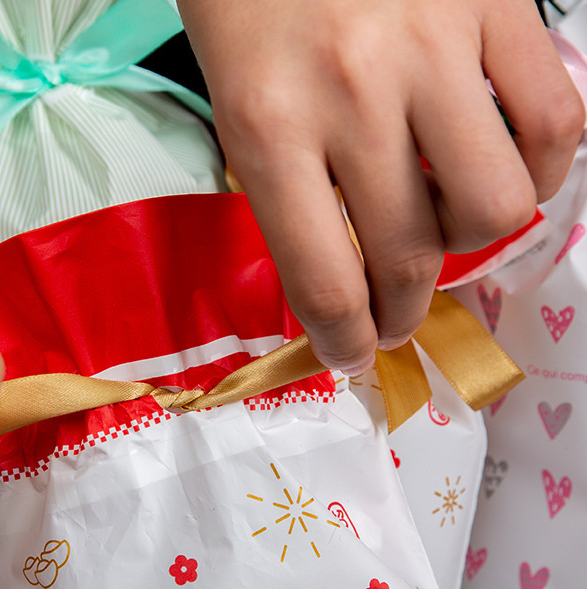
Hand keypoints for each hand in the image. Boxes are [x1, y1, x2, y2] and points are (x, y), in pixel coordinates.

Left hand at [178, 0, 584, 372]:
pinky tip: (506, 170)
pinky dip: (542, 168)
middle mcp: (355, 98)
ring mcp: (434, 51)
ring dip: (469, 243)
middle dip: (400, 312)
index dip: (345, 341)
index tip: (352, 354)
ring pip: (494, 207)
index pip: (324, 281)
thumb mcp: (233, 100)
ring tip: (443, 229)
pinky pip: (554, 121)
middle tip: (392, 317)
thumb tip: (341, 267)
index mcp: (268, 127)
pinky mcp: (499, 8)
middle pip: (409, 258)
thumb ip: (286, 185)